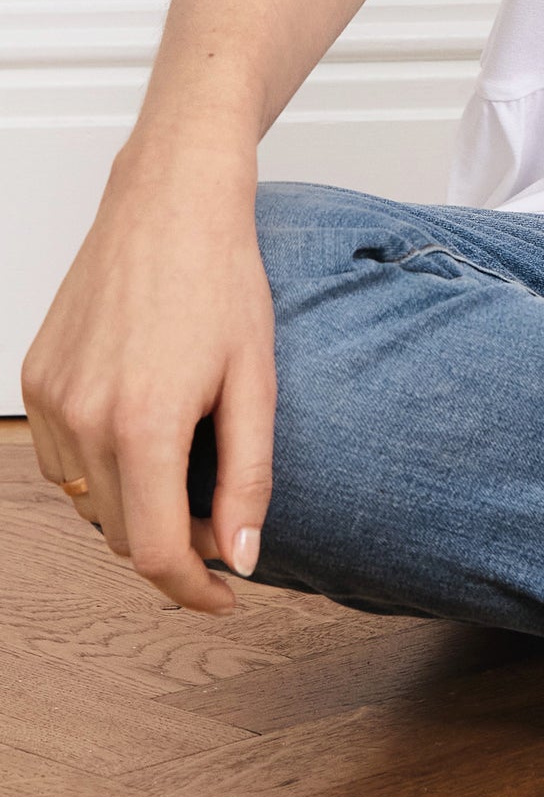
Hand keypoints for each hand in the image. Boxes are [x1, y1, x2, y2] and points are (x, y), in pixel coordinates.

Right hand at [21, 144, 274, 614]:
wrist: (170, 201)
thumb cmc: (223, 279)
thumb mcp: (256, 379)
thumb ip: (249, 475)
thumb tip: (241, 558)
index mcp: (146, 424)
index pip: (157, 553)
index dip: (194, 589)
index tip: (225, 595)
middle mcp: (84, 419)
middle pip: (122, 535)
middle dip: (174, 542)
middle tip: (224, 517)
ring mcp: (50, 400)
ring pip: (89, 501)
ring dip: (136, 503)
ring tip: (186, 458)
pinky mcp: (33, 380)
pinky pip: (61, 459)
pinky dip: (100, 464)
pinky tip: (139, 426)